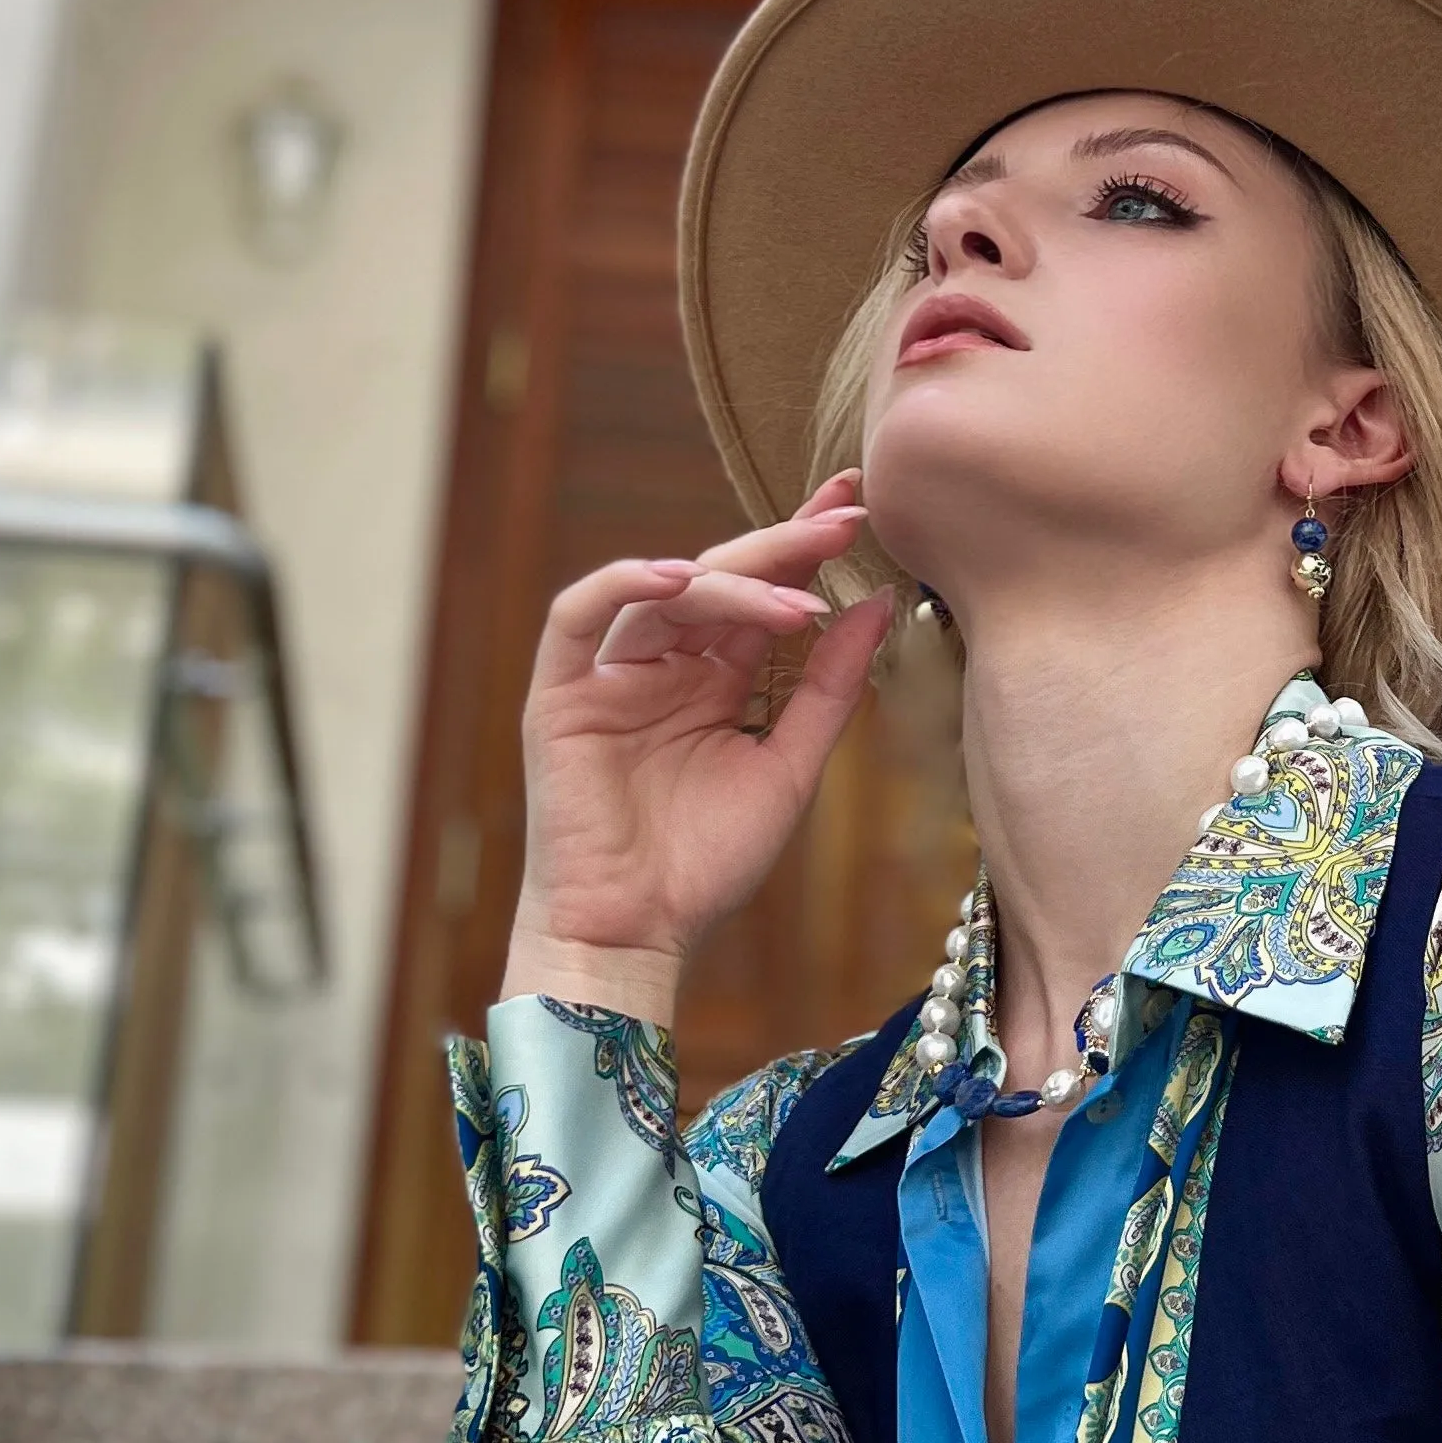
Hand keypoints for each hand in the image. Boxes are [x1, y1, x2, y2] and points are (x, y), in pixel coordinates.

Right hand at [501, 474, 893, 1016]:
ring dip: (731, 583)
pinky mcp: (562, 693)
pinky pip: (579, 616)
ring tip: (794, 594)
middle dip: (782, 544)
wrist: (636, 934)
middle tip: (843, 517)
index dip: (805, 549)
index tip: (858, 508)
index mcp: (717, 679)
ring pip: (665, 592)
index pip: (763, 594)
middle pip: (721, 579)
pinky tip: (678, 576)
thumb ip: (830, 687)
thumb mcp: (790, 767)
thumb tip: (879, 603)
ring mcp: (611, 675)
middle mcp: (664, 665)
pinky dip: (623, 585)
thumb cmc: (707, 864)